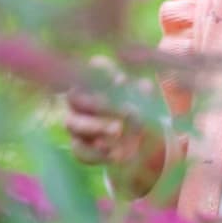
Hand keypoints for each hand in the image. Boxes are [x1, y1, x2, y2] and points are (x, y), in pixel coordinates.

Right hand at [64, 56, 164, 193]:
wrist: (142, 147)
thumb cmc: (142, 115)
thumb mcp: (149, 104)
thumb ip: (143, 94)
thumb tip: (140, 85)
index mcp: (99, 82)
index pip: (93, 68)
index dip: (103, 73)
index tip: (122, 81)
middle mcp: (81, 100)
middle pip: (74, 96)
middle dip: (97, 103)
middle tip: (120, 110)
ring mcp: (76, 123)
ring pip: (71, 123)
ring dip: (95, 127)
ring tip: (118, 131)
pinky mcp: (78, 146)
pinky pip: (79, 149)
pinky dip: (97, 153)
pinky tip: (116, 154)